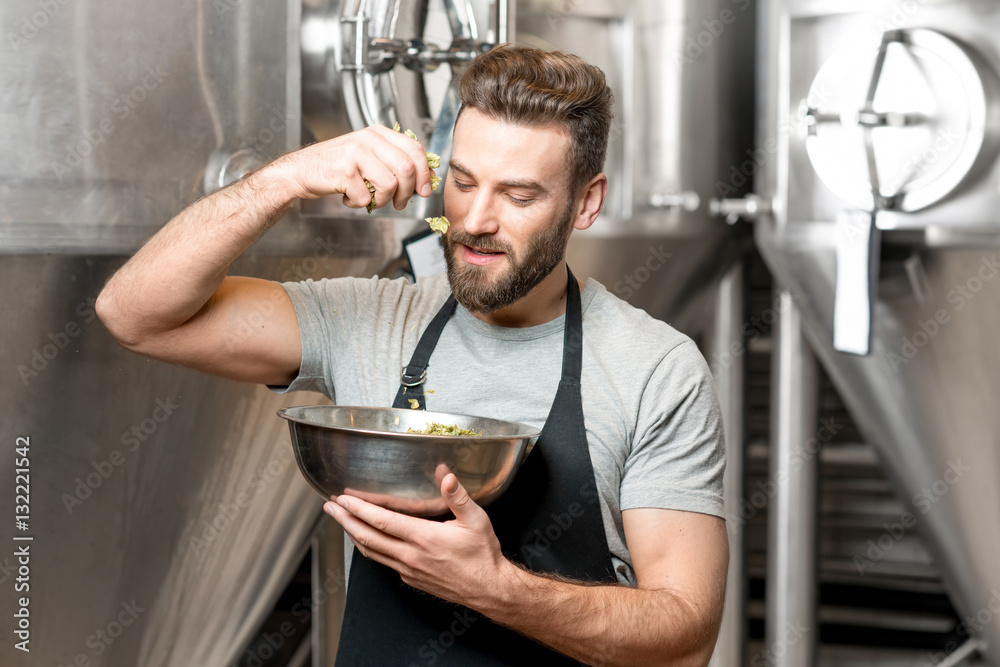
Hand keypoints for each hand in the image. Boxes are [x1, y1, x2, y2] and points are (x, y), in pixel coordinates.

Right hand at [274, 124, 435, 210]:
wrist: (300, 171)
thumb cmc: (336, 166)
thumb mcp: (367, 155)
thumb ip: (392, 161)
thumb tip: (424, 179)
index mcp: (377, 133)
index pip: (414, 149)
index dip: (424, 173)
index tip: (424, 190)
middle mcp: (368, 139)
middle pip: (406, 169)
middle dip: (407, 193)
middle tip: (399, 203)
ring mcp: (355, 154)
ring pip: (389, 185)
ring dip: (383, 201)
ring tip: (370, 200)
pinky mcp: (344, 172)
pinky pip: (366, 198)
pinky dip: (359, 205)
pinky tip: (349, 198)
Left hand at [324, 468, 513, 608]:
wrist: (488, 590)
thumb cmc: (483, 555)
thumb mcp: (476, 520)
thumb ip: (457, 496)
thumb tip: (445, 474)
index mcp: (424, 538)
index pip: (382, 522)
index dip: (359, 509)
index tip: (343, 499)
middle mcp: (411, 556)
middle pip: (368, 537)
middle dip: (345, 520)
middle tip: (329, 507)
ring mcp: (408, 570)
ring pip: (372, 552)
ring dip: (353, 534)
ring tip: (341, 520)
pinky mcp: (411, 579)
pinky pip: (383, 562)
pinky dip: (369, 548)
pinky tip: (367, 539)